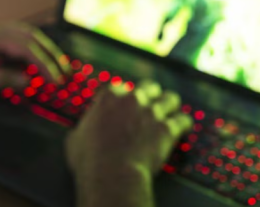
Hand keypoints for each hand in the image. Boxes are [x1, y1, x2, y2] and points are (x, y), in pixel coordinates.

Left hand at [0, 22, 66, 96]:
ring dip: (41, 49)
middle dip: (50, 54)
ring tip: (54, 65)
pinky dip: (27, 49)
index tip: (56, 81)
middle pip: (30, 36)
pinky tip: (30, 62)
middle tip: (65, 72)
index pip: (25, 48)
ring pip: (23, 34)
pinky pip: (12, 39)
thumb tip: (27, 80)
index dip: (44, 65)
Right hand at [66, 80, 191, 195]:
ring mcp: (152, 112)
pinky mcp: (167, 128)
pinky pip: (184, 119)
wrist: (111, 174)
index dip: (123, 96)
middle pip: (149, 86)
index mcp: (109, 96)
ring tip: (171, 111)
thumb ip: (83, 127)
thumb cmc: (89, 159)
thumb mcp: (75, 138)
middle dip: (151, 94)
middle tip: (151, 104)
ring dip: (170, 105)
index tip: (123, 105)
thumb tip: (81, 132)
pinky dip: (184, 124)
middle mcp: (132, 98)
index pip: (120, 86)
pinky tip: (183, 127)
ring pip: (170, 98)